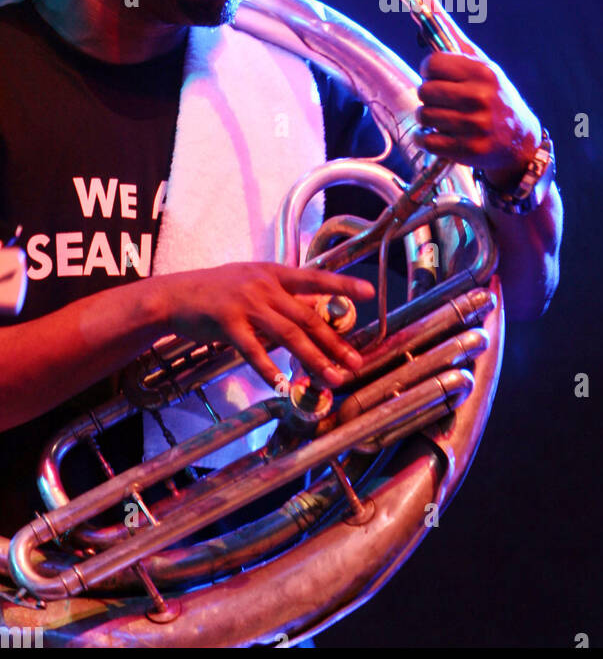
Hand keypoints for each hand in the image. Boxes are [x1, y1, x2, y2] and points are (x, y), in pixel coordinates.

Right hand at [158, 262, 374, 391]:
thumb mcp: (253, 283)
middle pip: (307, 316)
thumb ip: (282, 296)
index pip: (316, 278)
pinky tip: (283, 385)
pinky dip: (269, 368)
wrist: (176, 295)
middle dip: (334, 342)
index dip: (343, 285)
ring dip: (313, 358)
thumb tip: (313, 309)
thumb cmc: (217, 291)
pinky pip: (253, 350)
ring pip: (288, 335)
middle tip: (355, 362)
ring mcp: (246, 304)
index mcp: (274, 273)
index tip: (370, 292)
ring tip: (332, 377)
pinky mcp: (227, 323)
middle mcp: (265, 286)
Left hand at [415, 0, 541, 189]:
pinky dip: (428, 138)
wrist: (519, 140)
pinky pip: (428, 140)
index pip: (432, 64)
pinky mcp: (469, 151)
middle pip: (425, 91)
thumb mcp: (478, 61)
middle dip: (429, 95)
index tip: (438, 75)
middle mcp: (481, 98)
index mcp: (483, 72)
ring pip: (424, 116)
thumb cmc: (493, 94)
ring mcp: (475, 126)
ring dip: (428, 118)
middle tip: (444, 99)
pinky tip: (440, 134)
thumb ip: (448, 31)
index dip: (430, 70)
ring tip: (444, 117)